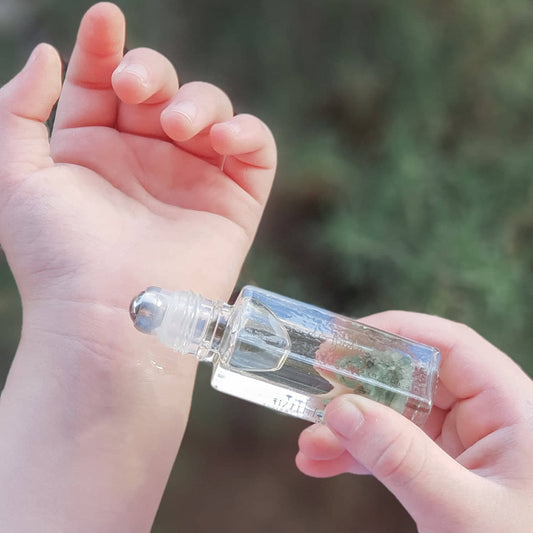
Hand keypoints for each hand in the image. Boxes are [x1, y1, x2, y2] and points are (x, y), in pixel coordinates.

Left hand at [0, 3, 274, 530]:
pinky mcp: (236, 198)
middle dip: (150, 73)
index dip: (104, 46)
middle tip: (134, 91)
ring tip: (178, 128)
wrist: (109, 318)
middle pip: (161, 87)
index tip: (104, 20)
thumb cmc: (59, 256)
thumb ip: (19, 109)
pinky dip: (246, 132)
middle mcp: (146, 159)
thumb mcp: (15, 177)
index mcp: (95, 150)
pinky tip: (222, 139)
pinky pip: (255, 147)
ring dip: (198, 102)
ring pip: (210, 109)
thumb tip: (50, 55)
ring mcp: (194, 176)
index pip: (103, 82)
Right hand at [296, 312, 532, 531]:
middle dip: (359, 391)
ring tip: (310, 446)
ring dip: (350, 429)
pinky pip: (396, 447)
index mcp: (510, 407)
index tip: (341, 342)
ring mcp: (464, 442)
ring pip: (397, 415)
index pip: (448, 346)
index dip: (393, 334)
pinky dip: (359, 454)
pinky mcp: (446, 467)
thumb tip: (343, 409)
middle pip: (413, 378)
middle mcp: (486, 416)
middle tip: (316, 396)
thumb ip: (401, 458)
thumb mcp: (460, 511)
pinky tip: (324, 462)